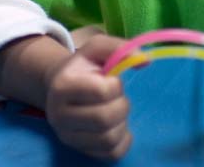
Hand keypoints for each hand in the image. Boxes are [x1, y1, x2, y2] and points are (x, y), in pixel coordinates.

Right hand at [42, 33, 132, 160]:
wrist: (60, 87)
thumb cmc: (83, 67)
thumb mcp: (96, 48)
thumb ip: (120, 48)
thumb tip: (144, 61)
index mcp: (62, 86)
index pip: (100, 91)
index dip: (115, 85)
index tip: (112, 80)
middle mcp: (59, 115)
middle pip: (103, 118)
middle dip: (121, 105)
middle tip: (118, 98)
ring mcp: (67, 136)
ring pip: (108, 139)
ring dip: (122, 123)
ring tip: (116, 110)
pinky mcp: (79, 150)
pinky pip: (111, 154)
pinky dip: (123, 141)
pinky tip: (118, 126)